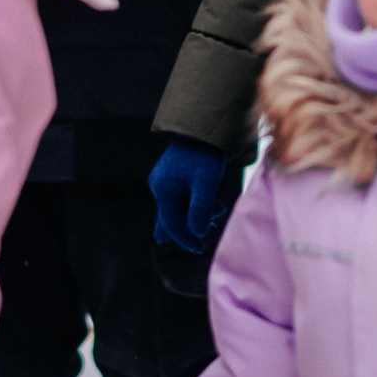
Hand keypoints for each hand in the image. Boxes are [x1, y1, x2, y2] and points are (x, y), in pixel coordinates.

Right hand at [149, 139, 231, 254]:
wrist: (204, 128)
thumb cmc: (206, 154)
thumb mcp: (206, 182)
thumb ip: (200, 209)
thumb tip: (197, 233)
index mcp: (163, 189)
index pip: (172, 222)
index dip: (185, 238)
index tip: (199, 248)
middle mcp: (159, 186)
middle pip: (172, 217)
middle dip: (190, 228)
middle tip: (202, 242)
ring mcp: (165, 182)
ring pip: (178, 208)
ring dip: (196, 215)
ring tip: (217, 212)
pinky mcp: (172, 178)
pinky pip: (181, 199)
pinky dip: (195, 205)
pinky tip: (212, 208)